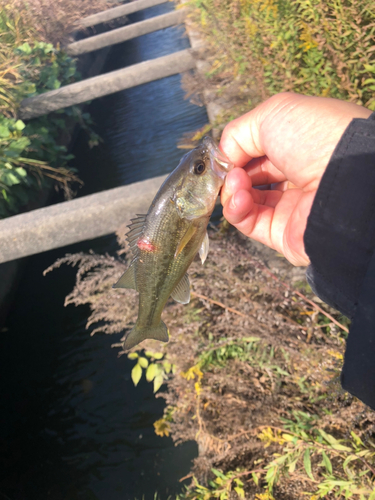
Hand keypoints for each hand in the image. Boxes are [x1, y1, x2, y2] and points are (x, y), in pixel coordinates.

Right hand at [220, 92, 371, 265]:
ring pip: (245, 201)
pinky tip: (239, 197)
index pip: (259, 152)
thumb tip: (223, 157)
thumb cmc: (315, 137)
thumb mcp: (274, 114)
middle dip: (232, 172)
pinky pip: (249, 223)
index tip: (224, 154)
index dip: (237, 153)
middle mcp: (296, 177)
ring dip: (232, 190)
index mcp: (300, 148)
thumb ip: (239, 133)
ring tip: (236, 183)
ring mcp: (290, 207)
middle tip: (228, 170)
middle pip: (250, 177)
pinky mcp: (283, 234)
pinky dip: (236, 210)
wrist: (344, 179)